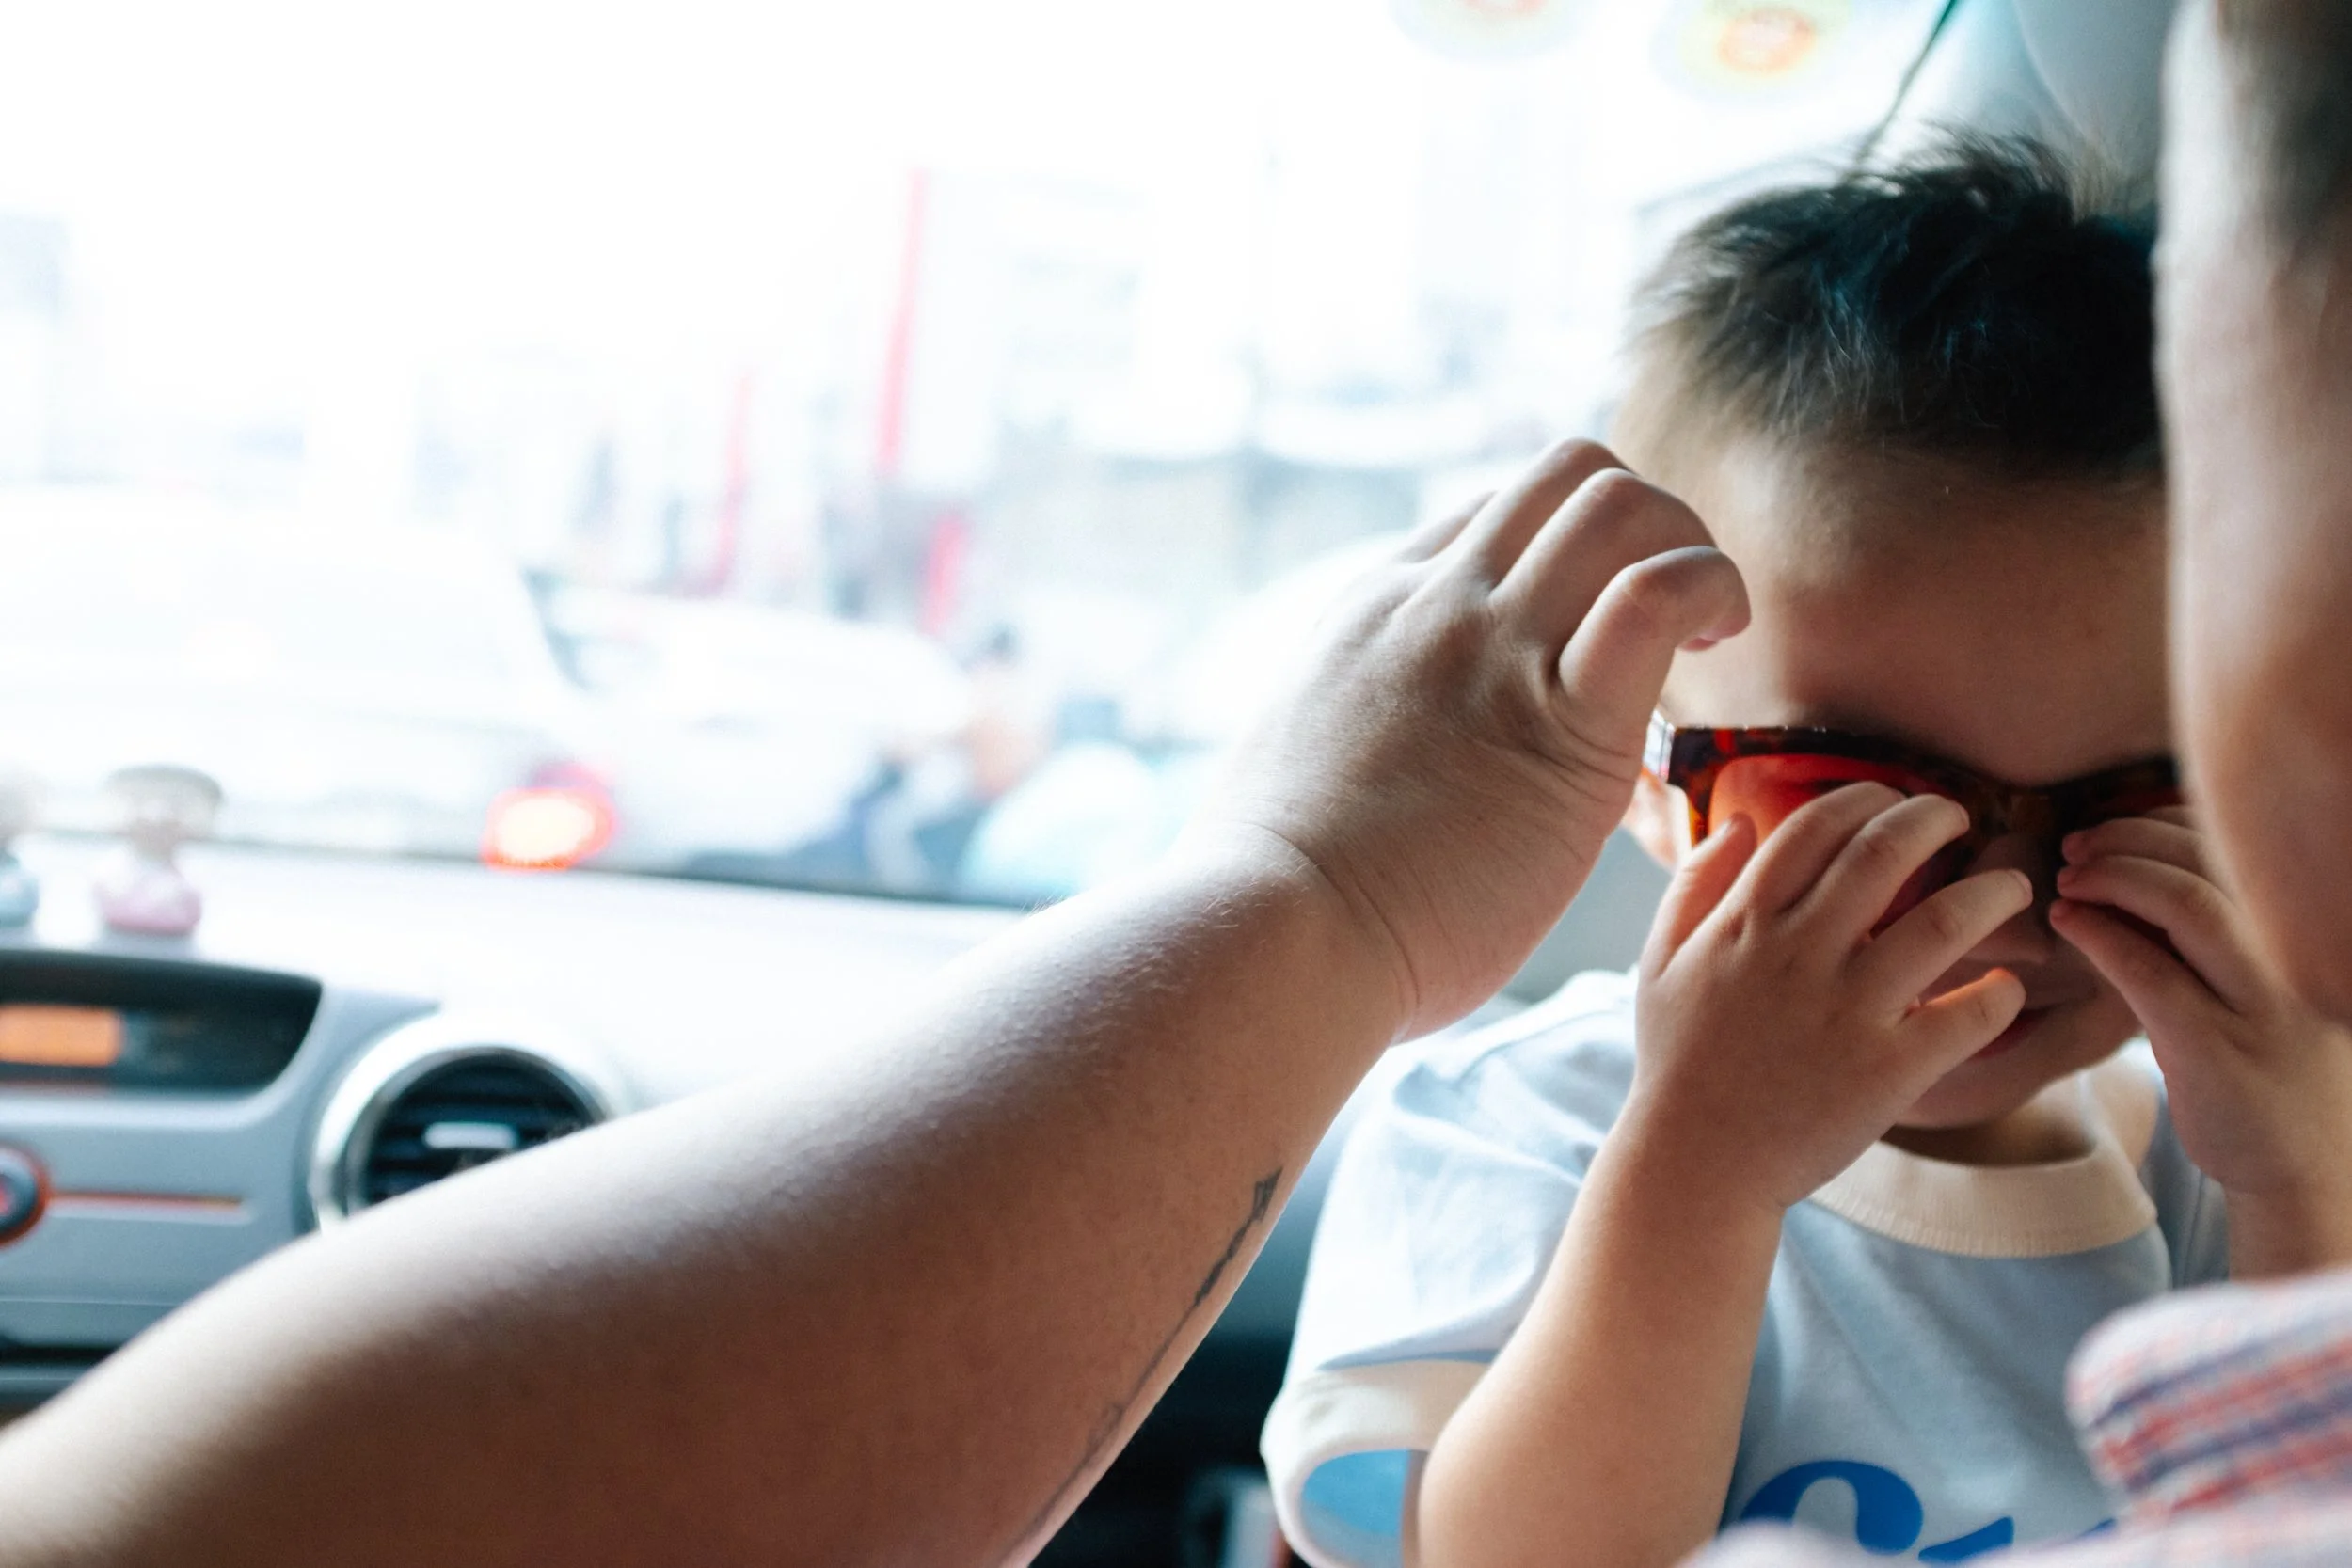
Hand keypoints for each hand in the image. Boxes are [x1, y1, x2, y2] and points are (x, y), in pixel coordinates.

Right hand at [1193, 441, 1748, 1039]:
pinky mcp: (1560, 718)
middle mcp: (1436, 605)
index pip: (1489, 515)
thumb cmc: (1279, 898)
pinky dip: (1711, 590)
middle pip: (1564, 473)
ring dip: (1689, 545)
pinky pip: (1657, 593)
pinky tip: (1718, 643)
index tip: (1587, 629)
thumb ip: (1349, 726)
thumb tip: (1363, 760)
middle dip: (1642, 518)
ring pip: (1618, 502)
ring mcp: (1493, 648)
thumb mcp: (1295, 761)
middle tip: (1669, 614)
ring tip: (1707, 629)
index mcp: (1373, 613)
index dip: (1561, 554)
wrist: (1275, 936)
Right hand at [1628, 785, 2034, 1214]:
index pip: (1816, 825)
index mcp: (1745, 924)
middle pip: (1885, 851)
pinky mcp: (1888, 1073)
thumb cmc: (1679, 1063)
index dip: (1865, 798)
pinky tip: (2005, 986)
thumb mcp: (1659, 965)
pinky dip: (2000, 992)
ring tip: (2011, 890)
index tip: (1892, 800)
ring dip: (1993, 893)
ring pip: (1946, 923)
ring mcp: (1847, 1013)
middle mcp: (1798, 956)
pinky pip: (1970, 1015)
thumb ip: (1693, 887)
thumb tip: (1740, 822)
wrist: (1695, 1168)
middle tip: (1960, 819)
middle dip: (1935, 817)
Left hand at [2053, 809, 2351, 1208]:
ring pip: (2187, 906)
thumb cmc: (2263, 1061)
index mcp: (2304, 932)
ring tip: (2067, 880)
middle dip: (2129, 839)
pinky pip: (2152, 975)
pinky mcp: (2218, 1053)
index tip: (2111, 825)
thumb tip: (2134, 856)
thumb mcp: (2255, 981)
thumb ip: (2217, 925)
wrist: (2306, 1164)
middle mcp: (2294, 959)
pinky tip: (2065, 921)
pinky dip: (2101, 935)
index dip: (2163, 820)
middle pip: (2210, 860)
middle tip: (2074, 846)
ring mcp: (2262, 1007)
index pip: (2235, 844)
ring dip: (2113, 878)